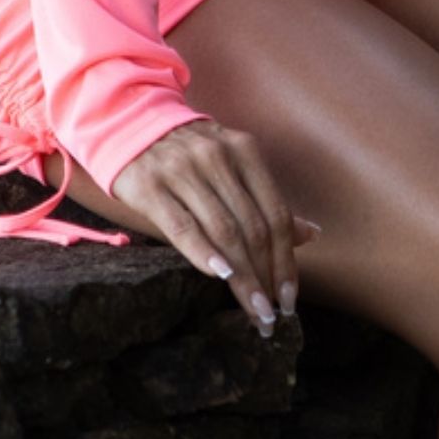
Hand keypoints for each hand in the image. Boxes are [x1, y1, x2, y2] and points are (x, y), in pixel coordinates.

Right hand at [111, 117, 317, 336]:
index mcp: (244, 151)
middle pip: (253, 228)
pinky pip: (182, 226)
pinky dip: (204, 253)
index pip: (276, 214)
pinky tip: (220, 276)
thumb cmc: (186, 153)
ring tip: (252, 311)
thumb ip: (266, 199)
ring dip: (243, 277)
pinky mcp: (150, 185)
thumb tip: (312, 235)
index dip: (286, 260)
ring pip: (223, 231)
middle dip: (266, 277)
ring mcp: (182, 170)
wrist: (127, 121)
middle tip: (271, 316)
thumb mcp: (231, 165)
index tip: (288, 299)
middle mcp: (217, 158)